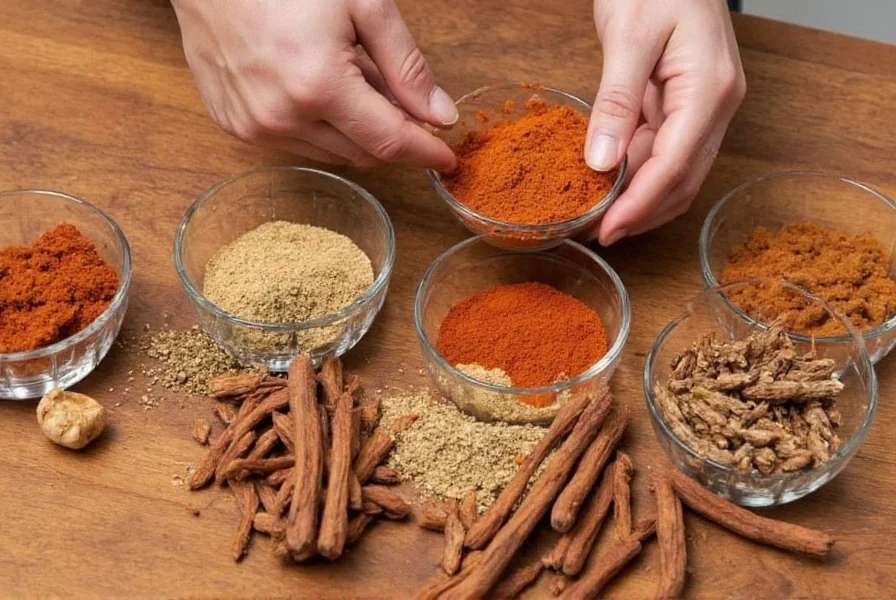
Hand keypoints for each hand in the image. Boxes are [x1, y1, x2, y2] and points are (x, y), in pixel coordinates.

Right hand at [171, 0, 457, 169]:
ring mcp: (253, 126)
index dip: (424, 152)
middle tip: (400, 99)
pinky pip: (295, 144)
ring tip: (354, 82)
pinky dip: (318, 127)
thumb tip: (439, 115)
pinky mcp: (235, 126)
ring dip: (355, 131)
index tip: (445, 158)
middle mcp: (282, 118)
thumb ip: (406, 65)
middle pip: (362, 153)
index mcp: (317, 87)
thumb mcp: (363, 5)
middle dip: (391, 134)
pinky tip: (317, 90)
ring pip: (331, 153)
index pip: (389, 141)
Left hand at [586, 0, 745, 244]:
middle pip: (682, 180)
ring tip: (600, 217)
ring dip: (640, 200)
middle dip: (641, 213)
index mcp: (709, 91)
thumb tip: (601, 162)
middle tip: (599, 233)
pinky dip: (638, 174)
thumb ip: (616, 101)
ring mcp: (704, 107)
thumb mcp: (629, 36)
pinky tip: (610, 185)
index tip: (607, 231)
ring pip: (675, 172)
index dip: (639, 206)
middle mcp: (715, 106)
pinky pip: (664, 151)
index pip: (674, 166)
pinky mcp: (686, 105)